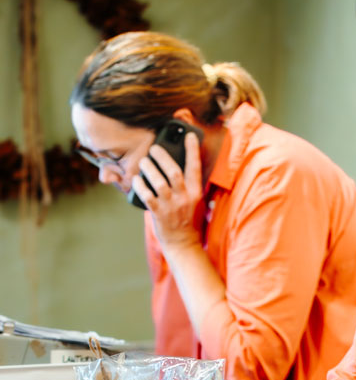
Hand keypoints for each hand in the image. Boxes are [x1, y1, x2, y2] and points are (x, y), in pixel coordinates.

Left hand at [130, 132, 202, 249]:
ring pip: (158, 182)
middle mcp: (184, 198)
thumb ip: (188, 185)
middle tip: (154, 148)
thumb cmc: (188, 220)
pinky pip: (147, 196)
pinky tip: (136, 179)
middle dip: (162, 156)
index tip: (189, 134)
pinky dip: (140, 185)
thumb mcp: (195, 202)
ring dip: (149, 168)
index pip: (195, 167)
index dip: (192, 149)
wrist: (183, 244)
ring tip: (143, 161)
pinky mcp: (158, 214)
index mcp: (195, 193)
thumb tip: (175, 165)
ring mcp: (171, 206)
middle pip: (173, 171)